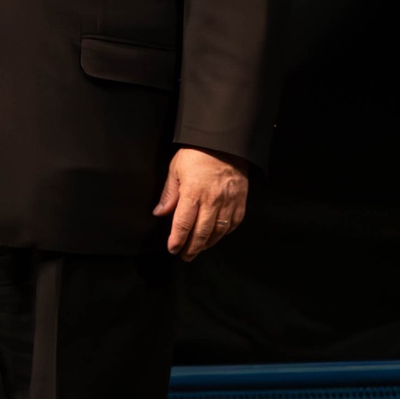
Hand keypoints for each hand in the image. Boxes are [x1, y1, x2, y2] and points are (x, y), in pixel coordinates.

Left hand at [152, 147, 248, 261]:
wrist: (225, 142)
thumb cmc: (197, 153)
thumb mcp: (176, 169)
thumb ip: (169, 193)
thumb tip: (159, 213)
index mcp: (193, 192)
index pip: (183, 224)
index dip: (177, 240)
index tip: (172, 249)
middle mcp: (212, 201)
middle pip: (201, 233)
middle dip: (191, 248)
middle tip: (185, 256)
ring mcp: (228, 202)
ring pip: (218, 232)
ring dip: (207, 244)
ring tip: (198, 249)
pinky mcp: (240, 201)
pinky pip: (233, 224)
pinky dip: (224, 233)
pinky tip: (217, 236)